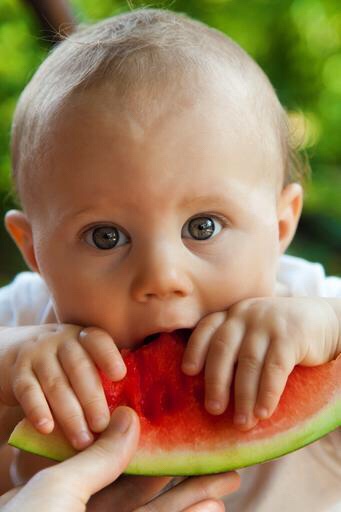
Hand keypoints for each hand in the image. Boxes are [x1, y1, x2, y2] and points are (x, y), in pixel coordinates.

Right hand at [0, 325, 125, 448]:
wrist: (18, 352)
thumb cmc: (65, 364)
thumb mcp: (83, 358)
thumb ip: (103, 377)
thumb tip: (130, 415)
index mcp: (84, 337)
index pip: (97, 341)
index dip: (108, 356)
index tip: (120, 375)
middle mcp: (62, 341)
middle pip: (78, 367)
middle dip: (92, 399)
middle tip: (102, 426)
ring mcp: (38, 354)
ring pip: (55, 383)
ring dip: (70, 414)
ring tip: (82, 441)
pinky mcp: (18, 372)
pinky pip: (28, 391)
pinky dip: (38, 410)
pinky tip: (47, 429)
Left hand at [0, 407, 239, 511]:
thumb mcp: (56, 489)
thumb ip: (97, 458)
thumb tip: (129, 417)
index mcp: (67, 494)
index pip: (116, 463)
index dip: (151, 445)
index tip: (179, 428)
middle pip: (146, 488)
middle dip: (183, 471)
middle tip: (216, 453)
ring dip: (194, 499)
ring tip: (226, 479)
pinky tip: (211, 508)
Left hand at [182, 296, 339, 429]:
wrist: (324, 321)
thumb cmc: (281, 335)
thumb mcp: (254, 331)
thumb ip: (235, 347)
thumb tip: (210, 389)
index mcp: (233, 313)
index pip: (207, 327)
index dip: (195, 348)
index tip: (188, 372)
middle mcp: (246, 313)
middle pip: (222, 348)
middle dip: (216, 381)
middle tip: (213, 409)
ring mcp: (268, 322)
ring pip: (248, 362)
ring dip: (243, 396)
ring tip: (242, 422)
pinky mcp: (290, 335)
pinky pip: (274, 368)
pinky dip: (267, 393)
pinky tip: (264, 412)